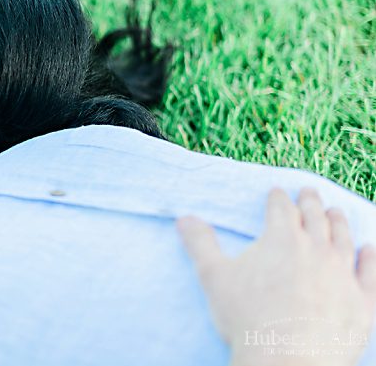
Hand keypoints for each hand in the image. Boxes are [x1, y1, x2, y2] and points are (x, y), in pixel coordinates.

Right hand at [178, 188, 375, 365]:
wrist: (286, 358)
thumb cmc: (247, 317)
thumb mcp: (213, 276)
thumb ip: (200, 244)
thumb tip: (184, 219)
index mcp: (281, 238)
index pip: (280, 209)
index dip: (277, 198)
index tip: (276, 192)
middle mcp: (317, 249)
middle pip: (315, 217)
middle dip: (310, 202)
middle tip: (309, 192)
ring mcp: (343, 274)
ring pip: (344, 239)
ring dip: (339, 222)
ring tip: (336, 212)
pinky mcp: (363, 301)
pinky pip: (370, 274)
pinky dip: (371, 259)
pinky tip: (369, 251)